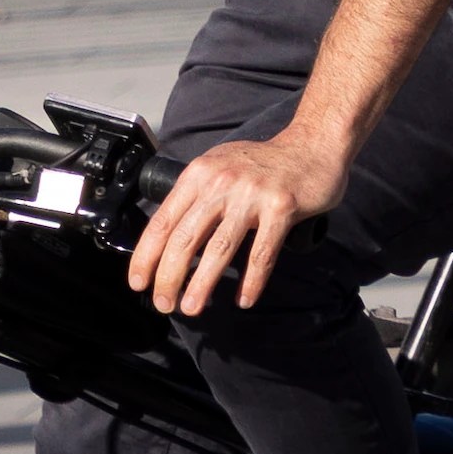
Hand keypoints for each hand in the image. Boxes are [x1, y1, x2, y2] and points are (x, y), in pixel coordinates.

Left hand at [126, 129, 349, 318]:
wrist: (313, 145)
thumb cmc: (264, 163)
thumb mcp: (219, 167)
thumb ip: (197, 194)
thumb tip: (170, 235)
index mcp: (200, 174)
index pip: (163, 221)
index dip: (146, 256)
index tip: (139, 282)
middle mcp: (222, 183)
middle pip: (186, 238)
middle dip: (169, 277)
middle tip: (164, 303)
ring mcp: (253, 195)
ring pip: (220, 249)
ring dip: (202, 284)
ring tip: (191, 307)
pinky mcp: (282, 207)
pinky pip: (262, 253)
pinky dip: (252, 281)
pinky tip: (244, 300)